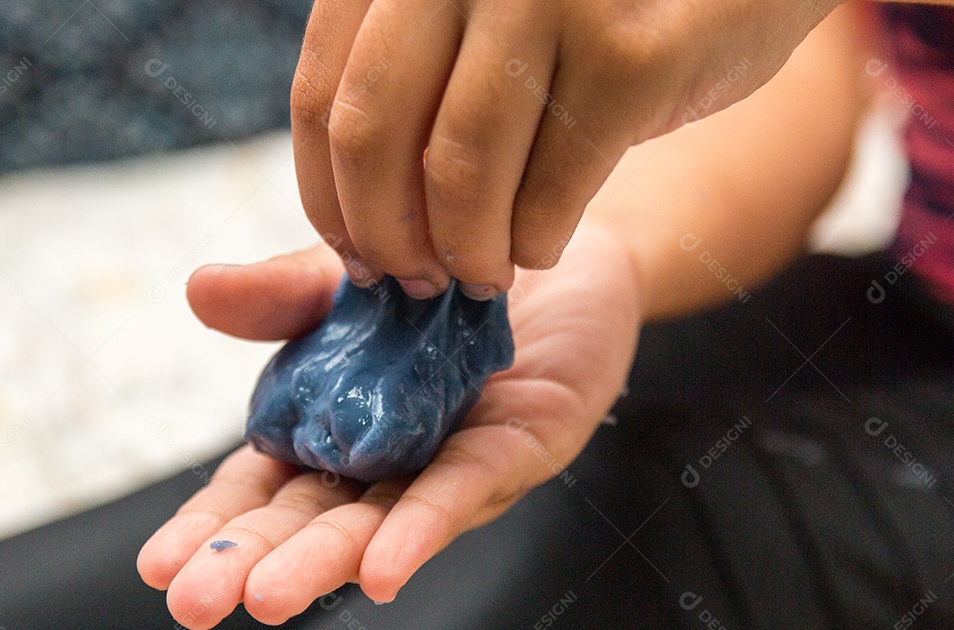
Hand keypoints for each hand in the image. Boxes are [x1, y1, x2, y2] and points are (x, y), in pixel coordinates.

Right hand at [136, 220, 640, 627]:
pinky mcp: (522, 444)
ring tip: (267, 596)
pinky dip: (423, 525)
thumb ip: (282, 294)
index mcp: (340, 426)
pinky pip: (467, 485)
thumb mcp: (346, 274)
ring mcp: (453, 460)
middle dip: (254, 561)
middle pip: (316, 518)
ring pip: (385, 520)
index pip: (267, 487)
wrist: (542, 233)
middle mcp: (393, 458)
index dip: (216, 525)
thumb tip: (199, 289)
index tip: (158, 563)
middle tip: (194, 601)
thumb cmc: (443, 268)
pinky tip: (381, 568)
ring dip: (326, 560)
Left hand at [292, 0, 839, 298]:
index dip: (329, 198)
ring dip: (465, 251)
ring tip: (482, 273)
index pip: (323, 98)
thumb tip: (335, 225)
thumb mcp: (476, 25)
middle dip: (386, 235)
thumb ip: (399, 94)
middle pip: (372, 134)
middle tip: (416, 279)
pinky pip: (550, 190)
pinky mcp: (631, 52)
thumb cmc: (586, 18)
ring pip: (459, 170)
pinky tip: (541, 244)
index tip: (357, 256)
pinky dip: (535, 242)